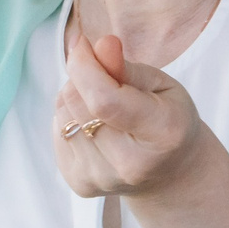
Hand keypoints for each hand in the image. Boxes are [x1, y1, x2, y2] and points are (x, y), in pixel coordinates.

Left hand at [53, 33, 207, 199]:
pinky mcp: (81, 184)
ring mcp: (103, 179)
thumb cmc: (168, 119)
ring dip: (74, 97)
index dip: (85, 66)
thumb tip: (100, 44)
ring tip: (102, 104)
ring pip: (62, 115)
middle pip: (77, 103)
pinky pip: (57, 132)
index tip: (82, 43)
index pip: (104, 100)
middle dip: (81, 77)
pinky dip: (69, 118)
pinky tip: (95, 125)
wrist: (171, 174)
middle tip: (102, 75)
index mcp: (163, 133)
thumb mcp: (161, 85)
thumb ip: (127, 67)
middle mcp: (131, 165)